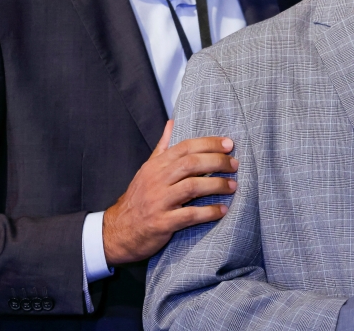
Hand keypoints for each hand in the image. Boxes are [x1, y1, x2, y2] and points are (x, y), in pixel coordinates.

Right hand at [102, 120, 238, 265]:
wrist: (118, 231)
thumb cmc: (139, 198)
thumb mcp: (148, 170)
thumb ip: (163, 147)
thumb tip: (172, 122)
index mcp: (156, 166)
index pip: (185, 147)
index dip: (209, 144)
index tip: (229, 144)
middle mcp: (157, 180)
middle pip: (191, 164)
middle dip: (217, 162)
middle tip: (235, 165)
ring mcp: (158, 201)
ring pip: (192, 187)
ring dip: (217, 185)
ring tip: (233, 186)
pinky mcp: (162, 223)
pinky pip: (190, 215)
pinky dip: (209, 212)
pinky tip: (223, 210)